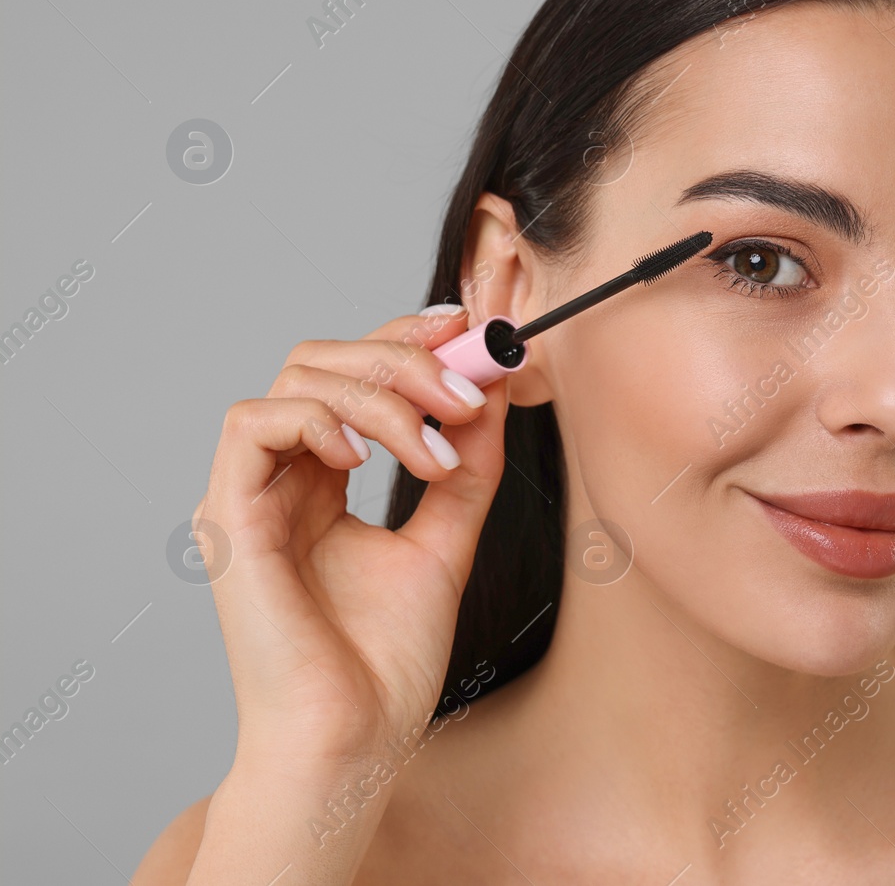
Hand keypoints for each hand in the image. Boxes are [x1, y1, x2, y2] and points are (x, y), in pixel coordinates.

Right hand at [191, 307, 508, 774]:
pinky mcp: (229, 518)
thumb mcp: (446, 542)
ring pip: (297, 379)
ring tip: (433, 455)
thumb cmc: (385, 662)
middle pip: (325, 361)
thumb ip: (465, 468)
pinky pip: (252, 423)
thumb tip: (490, 390)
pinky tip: (364, 458)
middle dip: (403, 359)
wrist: (354, 739)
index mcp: (323, 481)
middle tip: (464, 395)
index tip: (464, 328)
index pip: (353, 375)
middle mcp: (283, 479)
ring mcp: (252, 495)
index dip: (403, 337)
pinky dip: (316, 418)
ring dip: (380, 394)